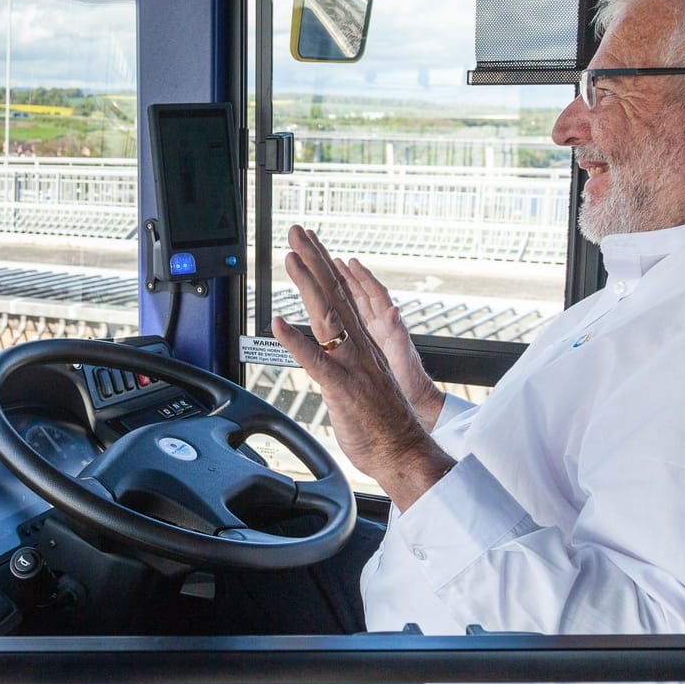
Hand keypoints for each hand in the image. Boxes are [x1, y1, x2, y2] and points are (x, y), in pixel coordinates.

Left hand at [272, 225, 452, 509]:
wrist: (406, 453)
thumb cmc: (381, 427)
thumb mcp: (354, 389)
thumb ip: (337, 367)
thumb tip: (321, 360)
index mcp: (361, 346)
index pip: (338, 297)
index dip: (321, 268)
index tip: (307, 243)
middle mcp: (359, 348)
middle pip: (333, 294)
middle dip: (313, 259)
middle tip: (296, 229)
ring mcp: (353, 365)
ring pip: (327, 317)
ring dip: (306, 285)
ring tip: (290, 257)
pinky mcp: (345, 389)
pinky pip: (317, 361)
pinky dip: (296, 341)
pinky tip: (278, 322)